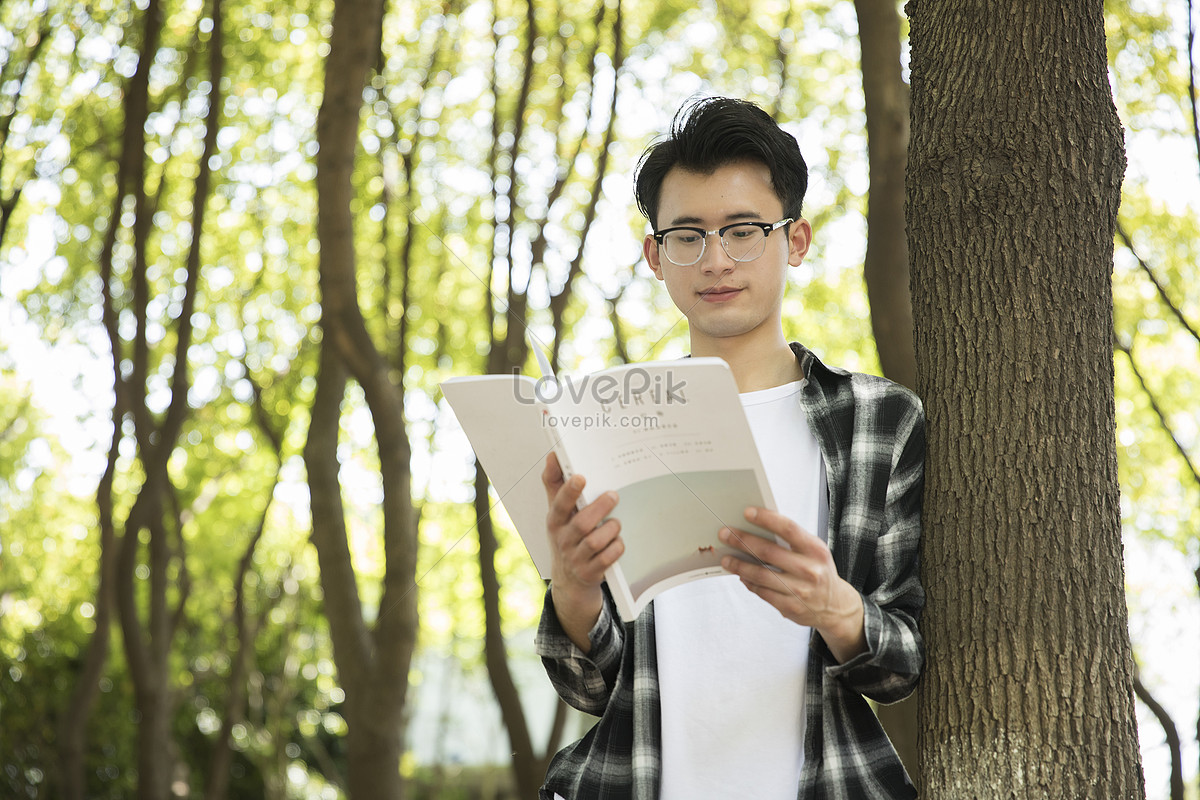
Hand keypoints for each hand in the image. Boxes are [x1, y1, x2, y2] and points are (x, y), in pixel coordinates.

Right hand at [542, 452, 622, 650]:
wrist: (570, 582)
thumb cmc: (567, 537)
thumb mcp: (558, 513)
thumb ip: (555, 484)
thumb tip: (552, 455)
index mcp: (555, 521)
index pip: (558, 504)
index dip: (569, 491)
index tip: (581, 477)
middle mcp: (563, 540)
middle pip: (581, 524)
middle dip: (600, 508)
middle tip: (613, 495)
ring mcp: (576, 558)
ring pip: (596, 542)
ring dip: (610, 529)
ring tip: (615, 522)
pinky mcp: (590, 573)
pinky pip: (608, 559)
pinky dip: (616, 548)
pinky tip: (618, 542)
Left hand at [719, 506, 866, 663]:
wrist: (835, 606)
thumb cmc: (817, 570)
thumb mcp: (813, 552)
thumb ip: (790, 540)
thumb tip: (756, 528)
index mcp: (816, 550)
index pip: (789, 529)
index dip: (767, 519)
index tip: (747, 512)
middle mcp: (810, 570)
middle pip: (769, 552)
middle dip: (743, 541)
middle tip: (725, 534)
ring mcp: (800, 591)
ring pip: (761, 575)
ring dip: (739, 565)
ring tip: (726, 558)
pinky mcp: (790, 607)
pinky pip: (763, 592)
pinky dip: (749, 582)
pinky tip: (741, 575)